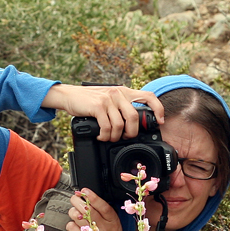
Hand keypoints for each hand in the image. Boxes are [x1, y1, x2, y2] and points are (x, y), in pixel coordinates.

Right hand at [42, 84, 164, 141]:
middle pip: (134, 117)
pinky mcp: (98, 106)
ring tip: (108, 138)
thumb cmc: (89, 102)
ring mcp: (108, 99)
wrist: (70, 96)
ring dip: (114, 137)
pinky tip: (101, 136)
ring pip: (120, 125)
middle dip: (131, 133)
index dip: (158, 109)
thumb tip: (133, 125)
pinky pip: (107, 127)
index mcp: (124, 92)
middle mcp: (118, 94)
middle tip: (124, 138)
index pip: (149, 96)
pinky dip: (105, 136)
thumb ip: (121, 107)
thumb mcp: (109, 101)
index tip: (160, 121)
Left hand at [66, 188, 126, 230]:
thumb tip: (91, 203)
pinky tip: (73, 228)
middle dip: (77, 201)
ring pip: (77, 216)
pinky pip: (72, 227)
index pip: (102, 205)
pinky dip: (70, 225)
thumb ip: (106, 217)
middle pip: (86, 208)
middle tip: (74, 199)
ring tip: (74, 216)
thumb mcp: (115, 229)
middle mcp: (103, 226)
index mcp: (113, 221)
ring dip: (72, 213)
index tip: (84, 190)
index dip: (92, 196)